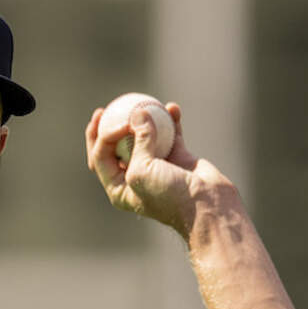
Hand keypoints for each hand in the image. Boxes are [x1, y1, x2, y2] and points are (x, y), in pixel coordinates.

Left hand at [85, 102, 233, 238]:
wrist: (207, 206)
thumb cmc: (169, 195)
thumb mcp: (143, 170)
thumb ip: (138, 140)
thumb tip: (138, 112)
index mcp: (118, 187)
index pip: (100, 158)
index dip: (99, 137)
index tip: (108, 120)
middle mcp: (135, 177)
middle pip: (117, 146)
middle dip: (110, 126)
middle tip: (108, 108)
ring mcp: (157, 166)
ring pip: (146, 137)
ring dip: (144, 119)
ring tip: (141, 102)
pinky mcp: (179, 158)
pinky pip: (172, 134)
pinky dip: (171, 121)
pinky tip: (171, 107)